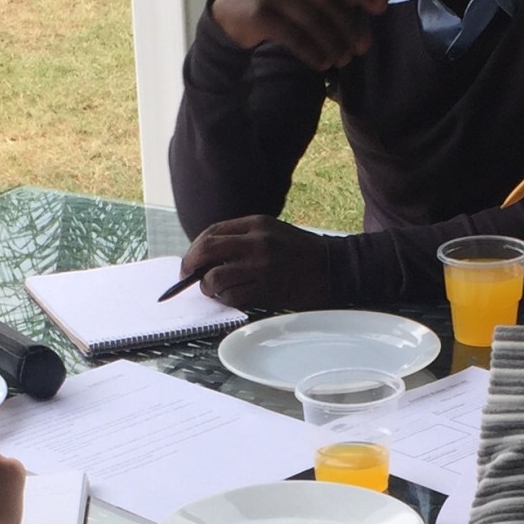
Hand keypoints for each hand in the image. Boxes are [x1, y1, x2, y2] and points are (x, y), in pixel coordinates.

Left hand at [179, 214, 335, 308]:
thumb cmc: (302, 252)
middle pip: (207, 250)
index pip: (212, 231)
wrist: (336, 267)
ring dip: (208, 287)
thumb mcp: (273, 232)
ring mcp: (262, 265)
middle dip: (191, 265)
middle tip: (188, 277)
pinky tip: (230, 299)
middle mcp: (257, 241)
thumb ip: (244, 238)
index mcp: (257, 223)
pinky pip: (233, 296)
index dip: (195, 248)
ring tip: (214, 290)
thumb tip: (208, 256)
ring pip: (215, 277)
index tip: (190, 261)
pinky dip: (225, 300)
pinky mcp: (268, 288)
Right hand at [209, 0, 385, 68]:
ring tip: (343, 59)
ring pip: (312, 19)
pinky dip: (312, 52)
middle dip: (349, 25)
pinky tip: (322, 64)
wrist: (229, 12)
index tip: (380, 8)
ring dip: (332, 43)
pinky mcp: (258, 13)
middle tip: (362, 48)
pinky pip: (293, 36)